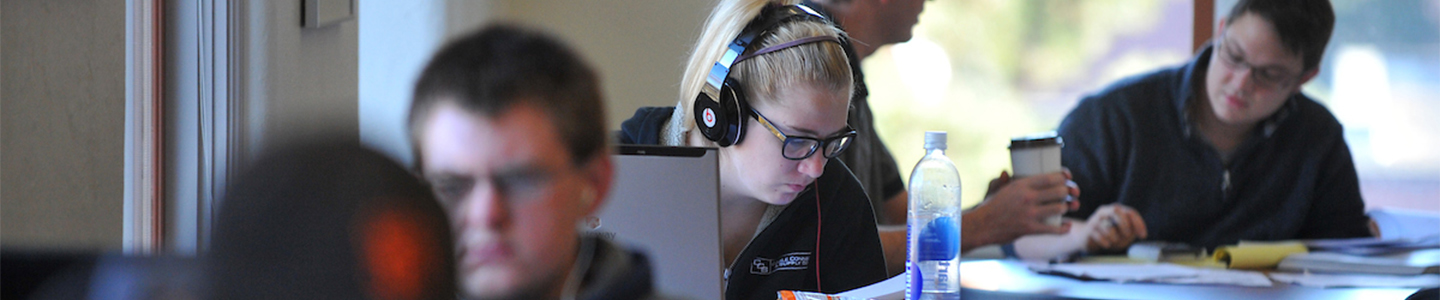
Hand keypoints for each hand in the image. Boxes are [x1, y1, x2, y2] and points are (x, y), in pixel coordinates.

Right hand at [964, 170, 1080, 250]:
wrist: (981, 226)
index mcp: (1021, 184)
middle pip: (1059, 191)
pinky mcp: (1030, 228)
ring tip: (1066, 208)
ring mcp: (1029, 213)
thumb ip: (1002, 180)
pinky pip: (1053, 229)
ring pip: (1059, 208)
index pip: (1050, 177)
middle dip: (1069, 192)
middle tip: (1070, 194)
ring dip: (1067, 208)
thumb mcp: (995, 189)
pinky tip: (1067, 226)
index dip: (1063, 177)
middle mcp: (1027, 197)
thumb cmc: (989, 207)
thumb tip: (1005, 172)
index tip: (1067, 178)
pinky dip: (1063, 229)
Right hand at [1076, 204, 1147, 252]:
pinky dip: (1106, 243)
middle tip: (1127, 235)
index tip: (1143, 235)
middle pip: (1116, 211)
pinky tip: (1106, 244)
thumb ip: (1131, 232)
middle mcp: (1104, 212)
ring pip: (1108, 228)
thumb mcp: (1122, 233)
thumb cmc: (1108, 235)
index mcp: (1115, 210)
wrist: (1085, 238)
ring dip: (1115, 238)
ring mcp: (1095, 220)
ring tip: (1114, 241)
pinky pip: (1100, 237)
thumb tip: (1135, 232)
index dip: (1138, 223)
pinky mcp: (1089, 230)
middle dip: (1125, 225)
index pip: (1130, 212)